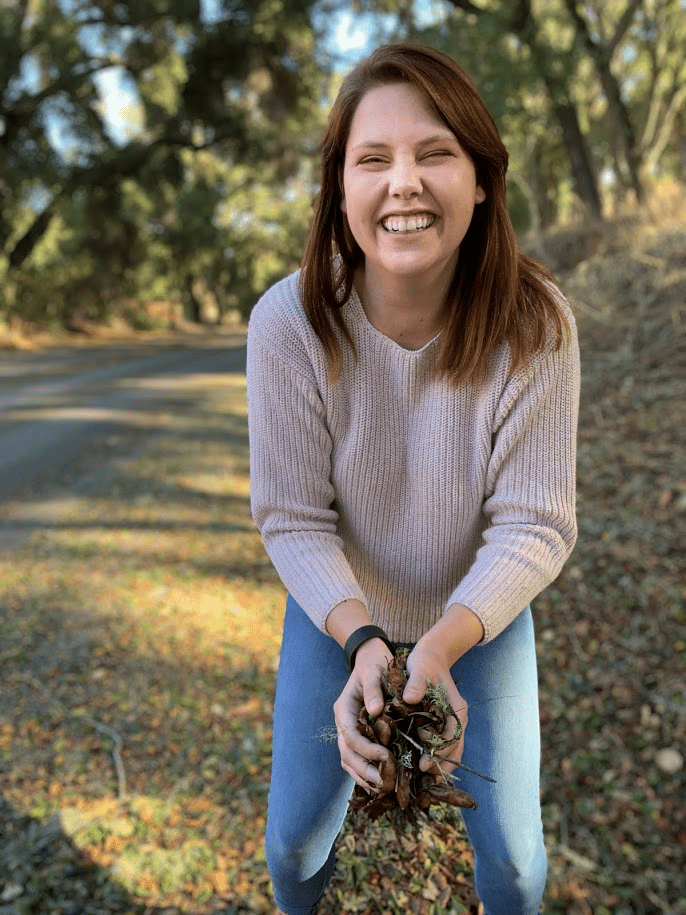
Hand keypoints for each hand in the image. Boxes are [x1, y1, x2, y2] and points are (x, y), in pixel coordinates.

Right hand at [333, 638, 394, 789]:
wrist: (370, 660)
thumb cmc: (374, 666)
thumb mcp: (373, 672)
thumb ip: (373, 689)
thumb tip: (375, 711)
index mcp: (344, 709)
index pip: (349, 735)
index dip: (365, 749)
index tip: (386, 756)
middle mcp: (343, 722)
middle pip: (346, 752)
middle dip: (364, 769)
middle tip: (383, 782)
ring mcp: (348, 730)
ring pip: (348, 759)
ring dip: (363, 775)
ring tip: (383, 787)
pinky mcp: (358, 735)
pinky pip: (356, 758)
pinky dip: (365, 772)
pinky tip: (380, 782)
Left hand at [403, 642, 467, 781]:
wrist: (430, 656)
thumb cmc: (425, 662)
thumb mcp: (419, 669)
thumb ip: (416, 684)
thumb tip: (410, 699)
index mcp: (456, 708)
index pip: (452, 736)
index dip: (440, 752)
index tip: (424, 763)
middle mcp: (456, 719)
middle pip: (454, 749)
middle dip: (441, 765)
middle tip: (423, 779)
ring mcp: (450, 723)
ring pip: (450, 750)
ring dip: (439, 765)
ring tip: (424, 783)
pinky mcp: (440, 725)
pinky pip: (441, 745)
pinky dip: (434, 757)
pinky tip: (420, 769)